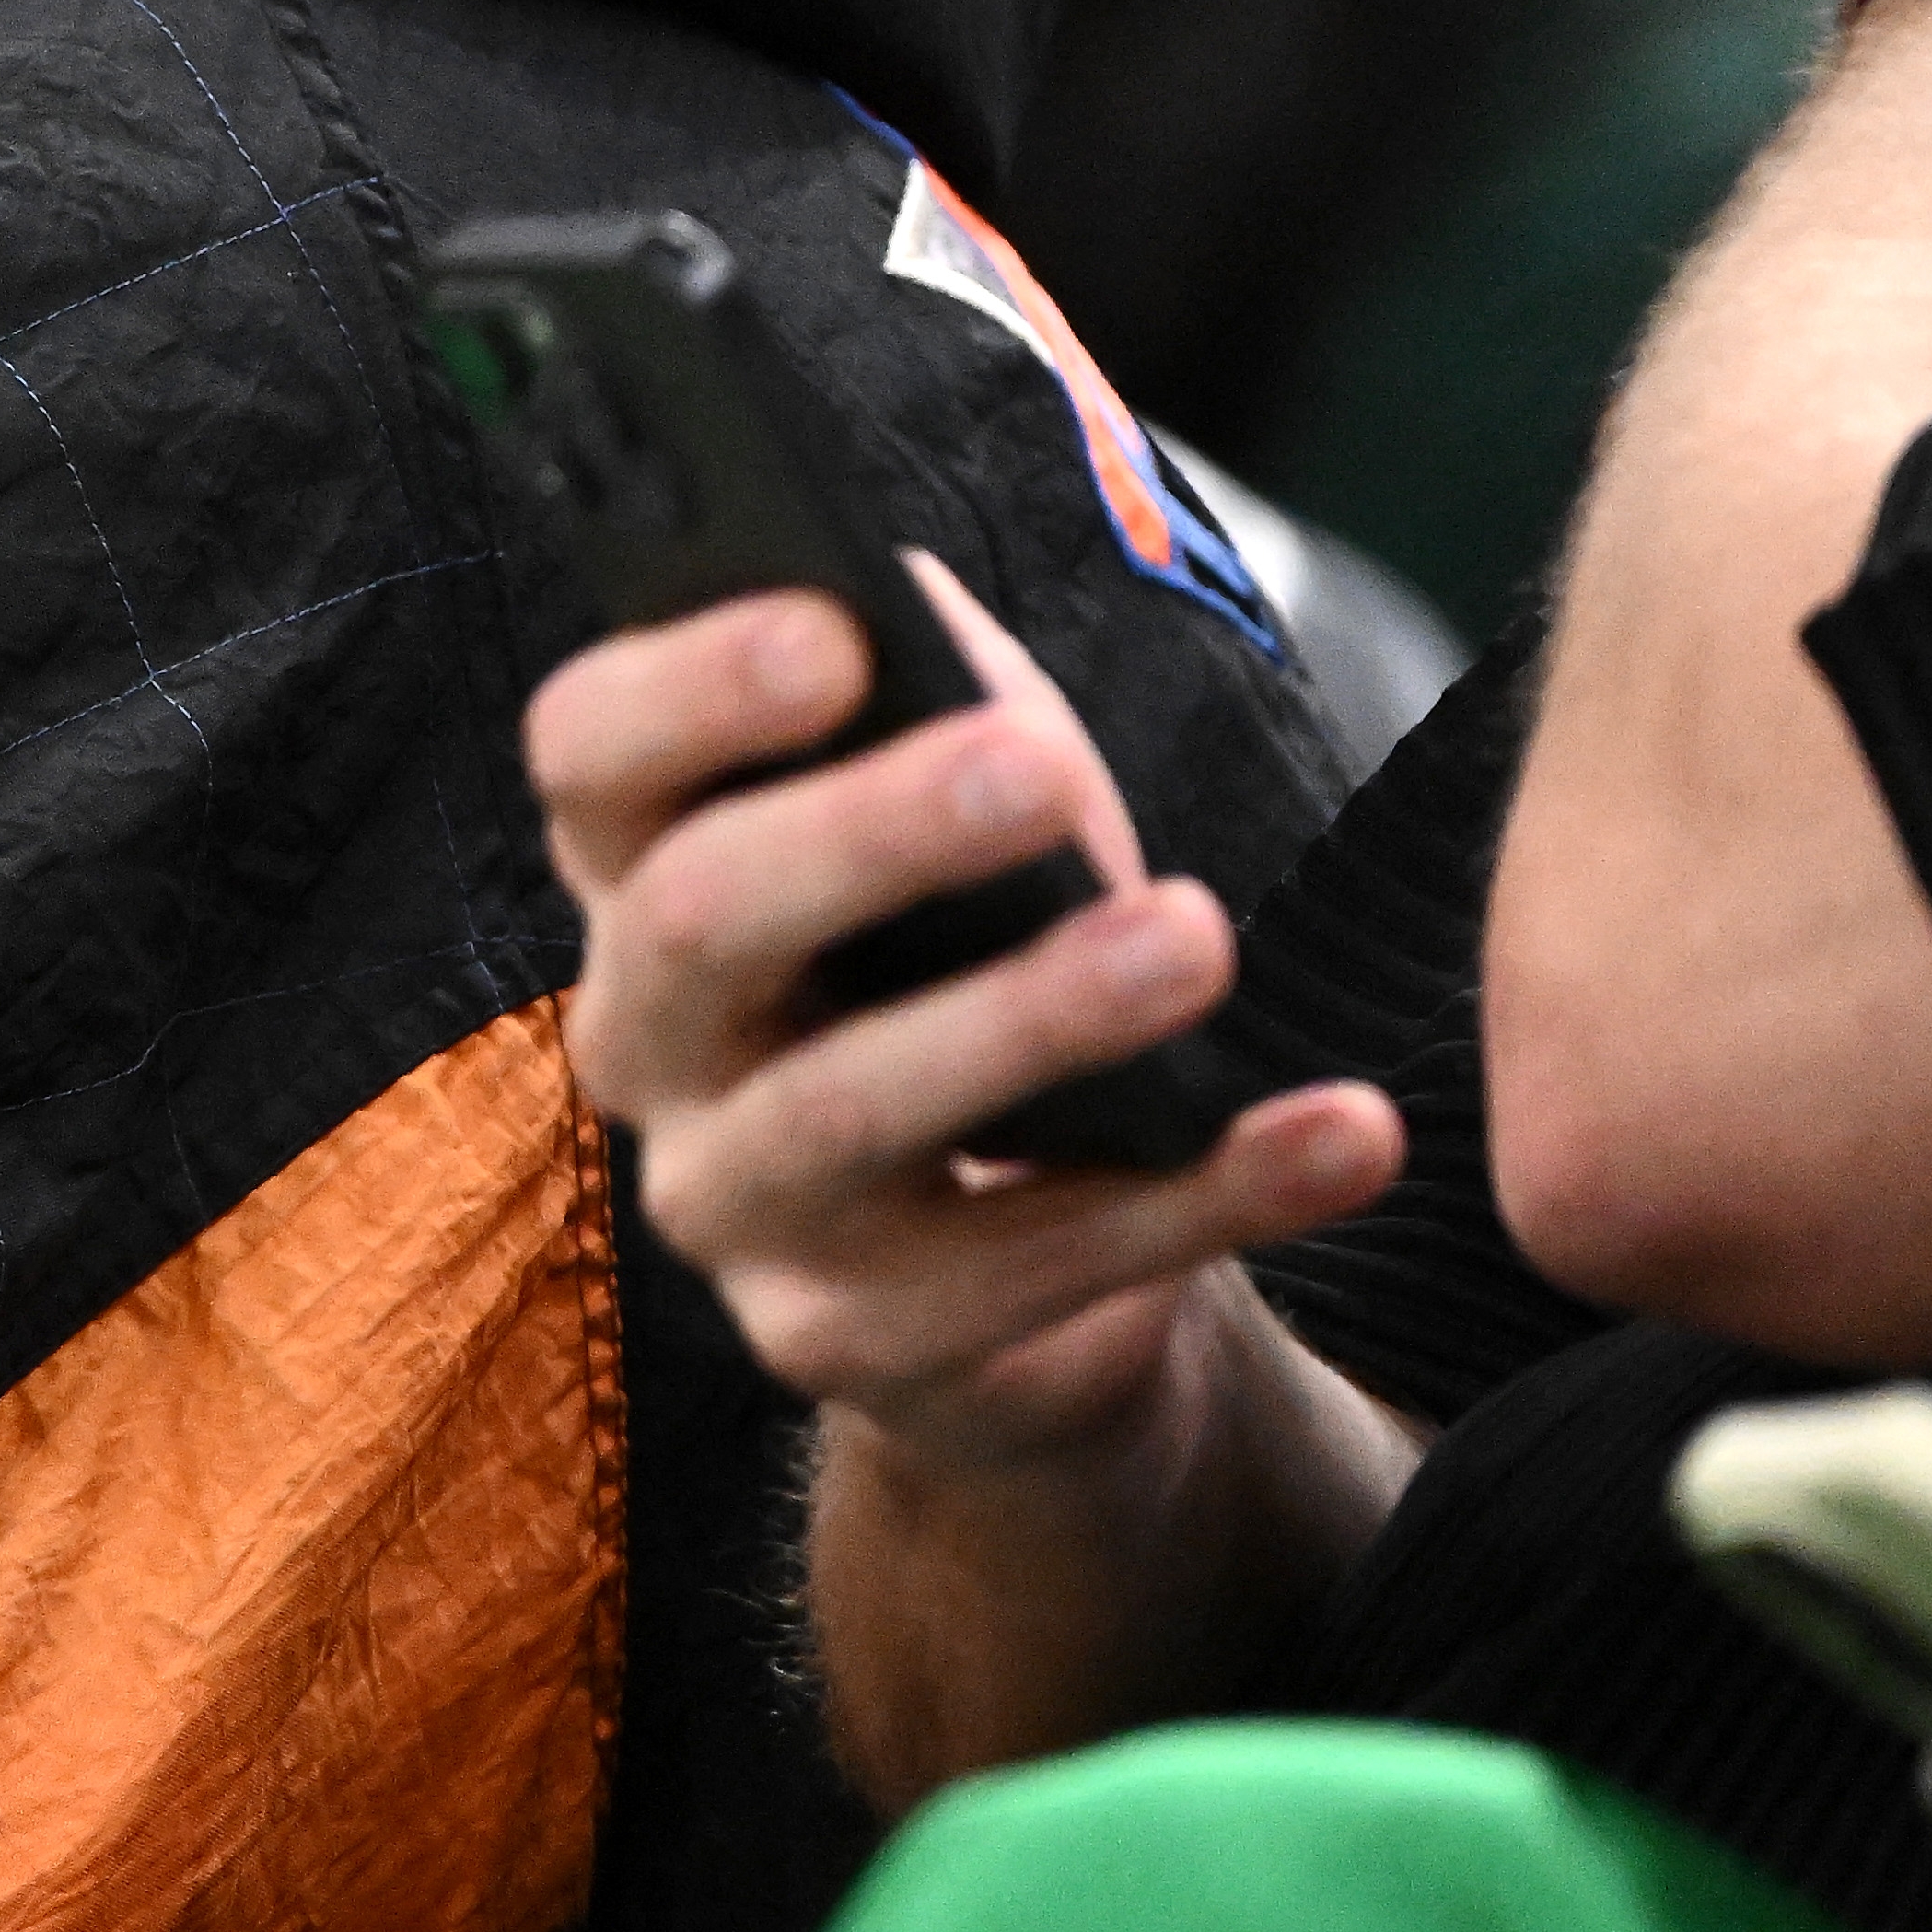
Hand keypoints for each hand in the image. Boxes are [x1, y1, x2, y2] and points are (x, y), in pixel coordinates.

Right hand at [536, 560, 1400, 1469]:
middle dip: (867, 830)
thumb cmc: (982, 971)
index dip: (686, 685)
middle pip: (702, 919)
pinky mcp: (849, 1345)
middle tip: (1035, 761)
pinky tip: (1342, 1132)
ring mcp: (733, 1207)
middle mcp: (648, 1040)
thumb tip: (918, 587)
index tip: (834, 626)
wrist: (1023, 1267)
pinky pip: (1033, 1268)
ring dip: (1030, 1015)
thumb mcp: (966, 827)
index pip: (589, 754)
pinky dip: (1209, 1198)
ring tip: (1196, 940)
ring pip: (848, 1106)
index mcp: (643, 870)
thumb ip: (940, 700)